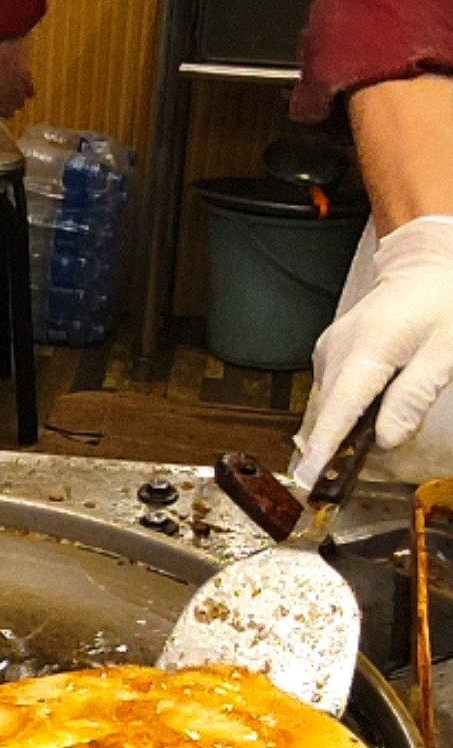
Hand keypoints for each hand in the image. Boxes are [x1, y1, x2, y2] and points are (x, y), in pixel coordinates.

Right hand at [293, 216, 452, 490]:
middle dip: (340, 445)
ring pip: (330, 407)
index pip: (341, 406)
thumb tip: (386, 440)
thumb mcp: (446, 350)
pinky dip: (346, 412)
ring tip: (377, 425)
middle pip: (330, 412)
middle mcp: (339, 348)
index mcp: (370, 345)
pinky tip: (371, 408)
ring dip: (345, 429)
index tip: (308, 479)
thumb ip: (415, 396)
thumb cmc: (441, 303)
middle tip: (360, 463)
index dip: (324, 446)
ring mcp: (329, 351)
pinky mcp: (329, 356)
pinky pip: (333, 395)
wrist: (424, 268)